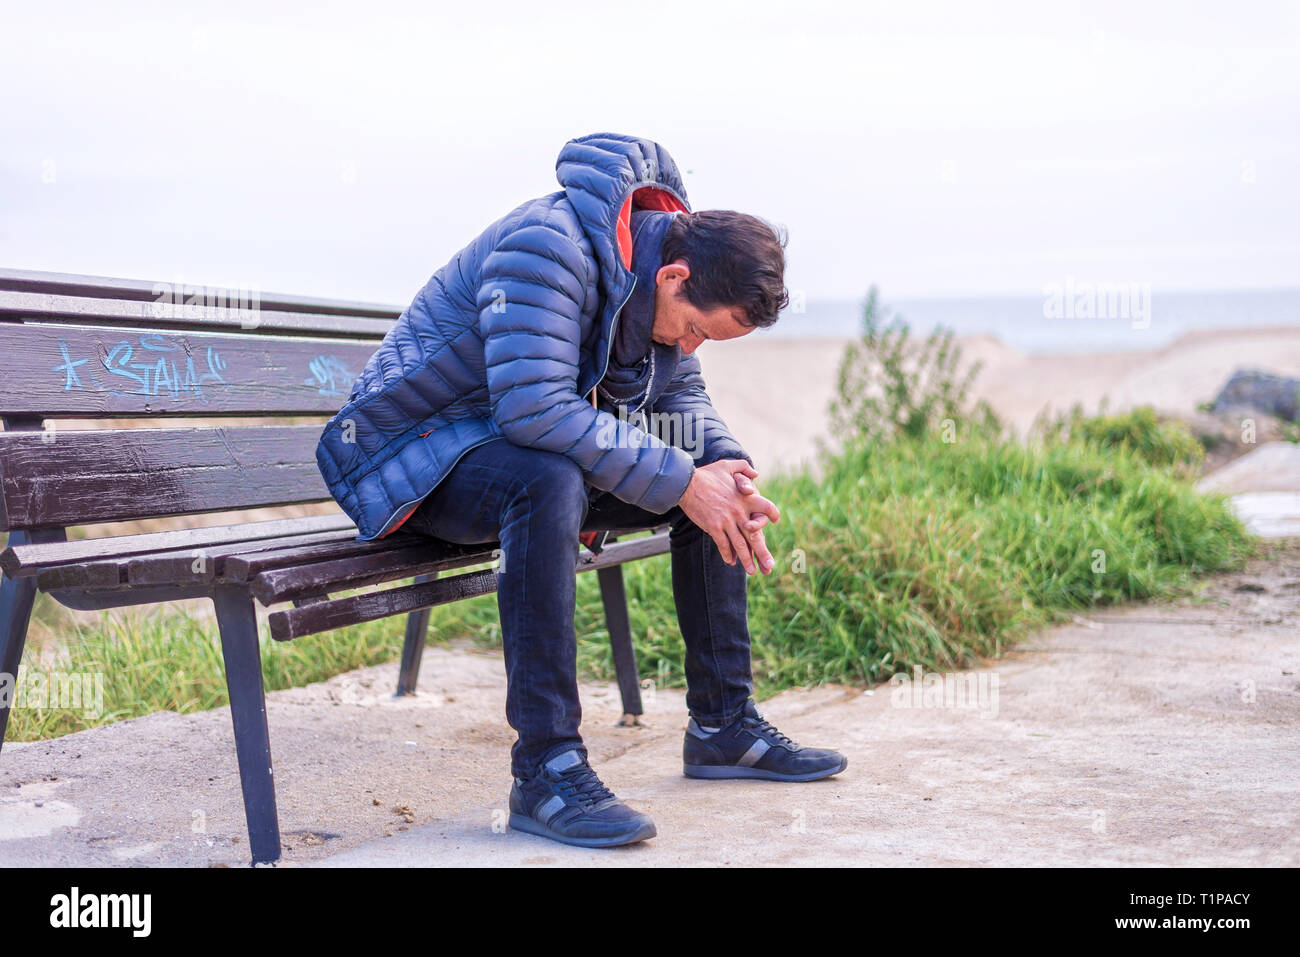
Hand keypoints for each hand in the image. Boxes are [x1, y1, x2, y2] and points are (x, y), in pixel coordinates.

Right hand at [678, 459, 779, 574]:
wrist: (686, 483)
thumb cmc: (706, 474)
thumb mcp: (727, 465)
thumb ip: (744, 468)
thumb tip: (756, 474)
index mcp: (746, 498)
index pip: (766, 507)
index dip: (772, 514)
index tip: (775, 521)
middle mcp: (739, 512)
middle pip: (755, 535)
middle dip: (762, 553)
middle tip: (769, 567)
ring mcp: (726, 521)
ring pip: (740, 545)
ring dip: (746, 560)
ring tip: (752, 571)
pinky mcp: (713, 527)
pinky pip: (723, 545)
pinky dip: (728, 555)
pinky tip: (731, 562)